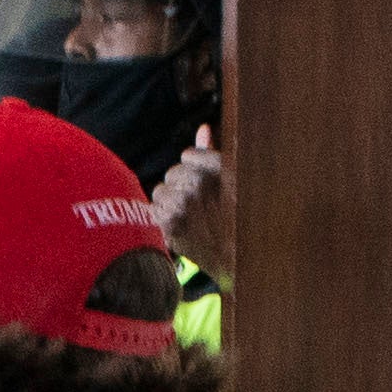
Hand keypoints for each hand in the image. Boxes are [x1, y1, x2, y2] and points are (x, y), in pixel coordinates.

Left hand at [146, 130, 225, 264]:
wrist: (238, 262)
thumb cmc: (237, 220)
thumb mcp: (233, 182)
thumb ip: (213, 154)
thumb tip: (202, 128)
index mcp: (221, 168)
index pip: (189, 155)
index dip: (195, 171)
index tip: (206, 188)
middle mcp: (201, 183)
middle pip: (173, 173)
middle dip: (181, 187)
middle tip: (200, 208)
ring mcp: (184, 203)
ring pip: (161, 191)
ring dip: (170, 203)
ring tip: (191, 219)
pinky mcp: (169, 223)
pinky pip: (154, 209)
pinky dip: (162, 220)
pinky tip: (180, 229)